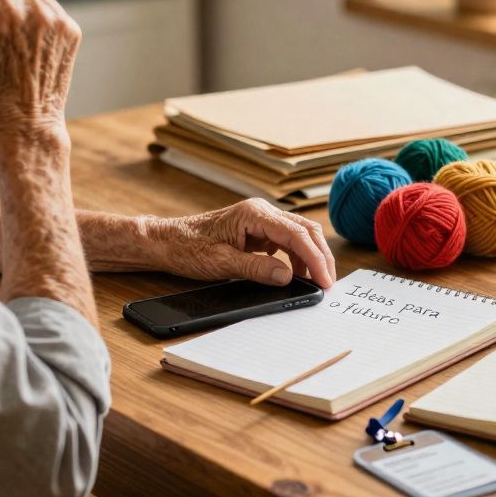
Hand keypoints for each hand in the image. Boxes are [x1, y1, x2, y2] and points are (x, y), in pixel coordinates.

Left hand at [148, 199, 336, 287]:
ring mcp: (260, 220)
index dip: (315, 259)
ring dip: (310, 258)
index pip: (296, 235)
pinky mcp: (257, 231)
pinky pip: (286, 242)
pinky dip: (296, 258)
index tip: (325, 281)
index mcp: (254, 214)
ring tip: (315, 282)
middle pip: (305, 230)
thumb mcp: (221, 263)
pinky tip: (296, 275)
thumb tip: (288, 277)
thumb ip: (257, 270)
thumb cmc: (188, 249)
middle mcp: (261, 212)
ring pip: (298, 235)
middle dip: (320, 256)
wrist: (167, 242)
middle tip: (328, 284)